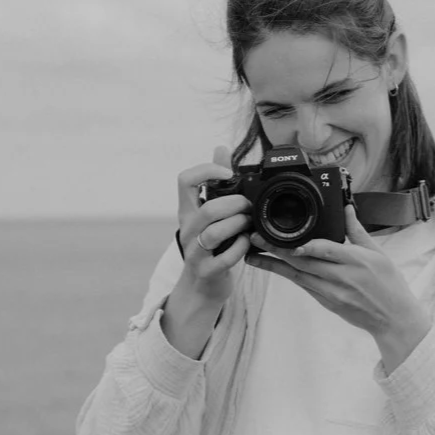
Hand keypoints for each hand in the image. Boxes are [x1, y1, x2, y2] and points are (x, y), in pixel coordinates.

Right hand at [175, 146, 252, 309]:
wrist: (201, 287)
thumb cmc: (210, 245)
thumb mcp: (209, 214)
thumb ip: (216, 183)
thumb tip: (220, 148)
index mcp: (188, 211)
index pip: (184, 180)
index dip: (207, 171)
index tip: (228, 176)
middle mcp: (189, 230)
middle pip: (208, 209)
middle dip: (236, 204)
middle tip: (249, 207)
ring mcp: (196, 252)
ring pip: (215, 233)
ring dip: (239, 225)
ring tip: (249, 224)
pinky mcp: (207, 271)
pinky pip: (226, 257)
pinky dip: (242, 248)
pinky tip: (247, 244)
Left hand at [245, 203, 431, 368]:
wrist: (392, 318)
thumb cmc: (388, 285)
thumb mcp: (378, 253)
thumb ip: (357, 230)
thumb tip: (346, 209)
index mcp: (356, 261)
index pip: (326, 250)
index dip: (306, 246)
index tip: (289, 239)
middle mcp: (341, 277)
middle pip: (303, 262)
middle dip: (277, 250)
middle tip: (256, 239)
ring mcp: (331, 292)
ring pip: (297, 276)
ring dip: (273, 265)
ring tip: (253, 256)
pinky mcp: (326, 302)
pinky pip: (303, 286)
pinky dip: (287, 275)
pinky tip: (272, 267)